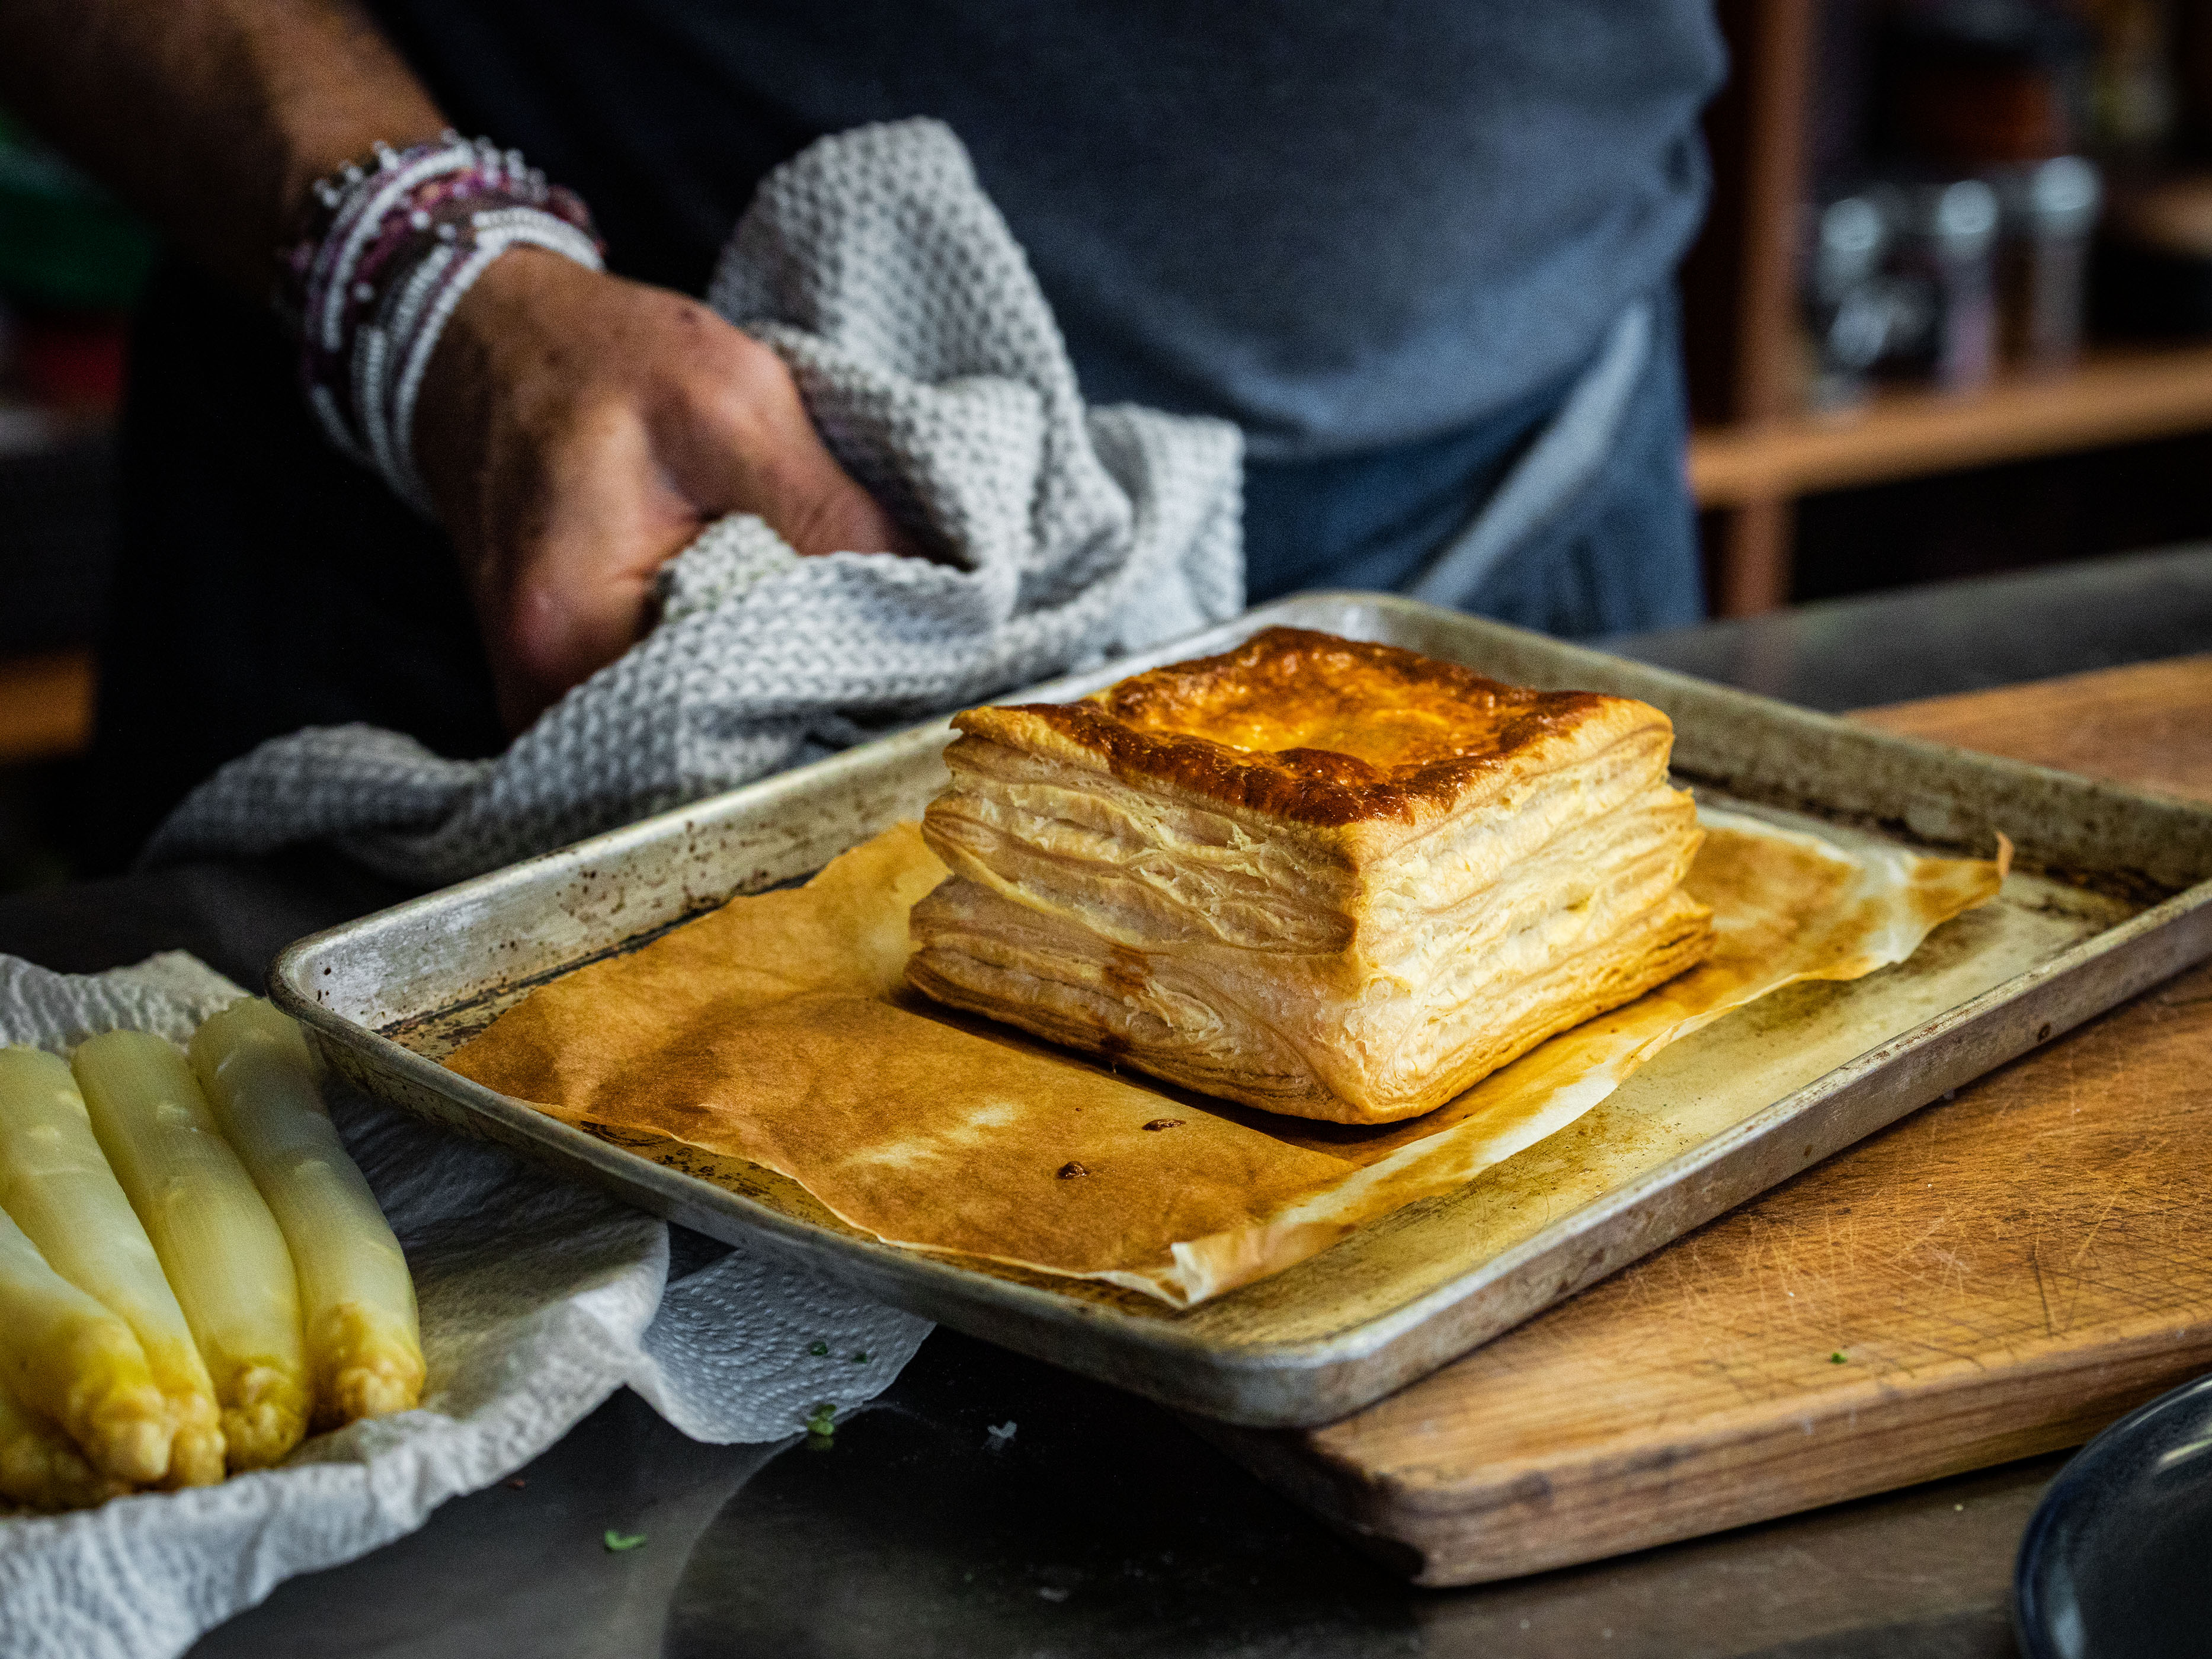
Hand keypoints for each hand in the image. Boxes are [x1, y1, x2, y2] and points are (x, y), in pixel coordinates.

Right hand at [414, 248, 917, 732]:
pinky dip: (729, 688)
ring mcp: (545, 702)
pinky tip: (776, 643)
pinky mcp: (562, 689)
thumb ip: (832, 511)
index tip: (897, 674)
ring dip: (770, 704)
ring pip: (694, 743)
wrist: (489, 339)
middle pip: (710, 755)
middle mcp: (542, 696)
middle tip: (887, 668)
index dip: (826, 706)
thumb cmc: (601, 357)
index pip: (729, 727)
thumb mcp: (737, 402)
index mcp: (574, 634)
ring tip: (838, 650)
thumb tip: (941, 603)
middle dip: (804, 716)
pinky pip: (668, 717)